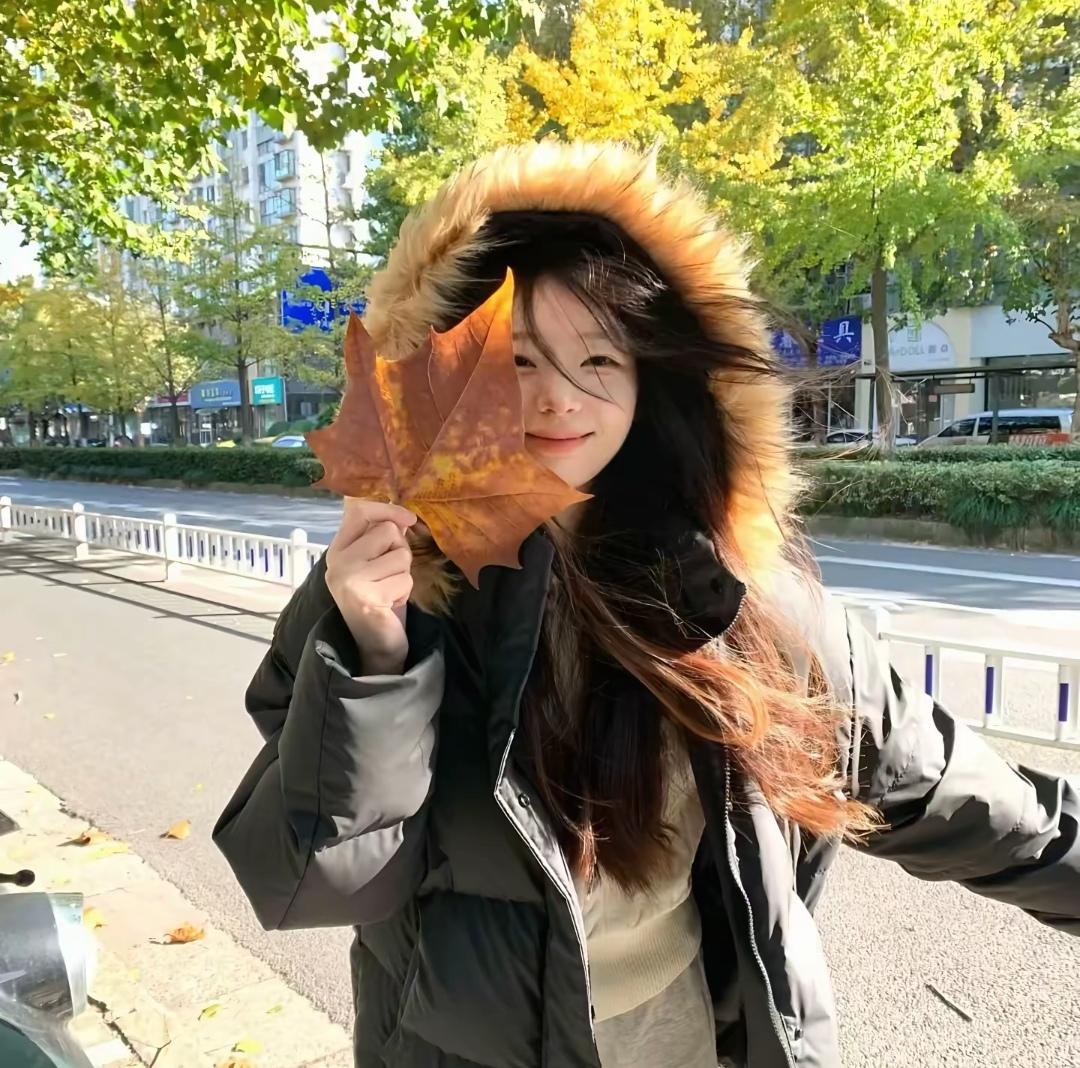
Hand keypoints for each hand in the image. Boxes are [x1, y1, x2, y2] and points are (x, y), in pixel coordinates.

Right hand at [325, 499, 416, 674]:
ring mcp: (349, 580)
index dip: (388, 509)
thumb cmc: (379, 599)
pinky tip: (390, 604)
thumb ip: (383, 539)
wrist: (374, 644)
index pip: (359, 511)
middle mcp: (337, 562)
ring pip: (401, 555)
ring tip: (388, 591)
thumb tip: (402, 516)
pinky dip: (405, 593)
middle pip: (388, 531)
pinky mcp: (366, 598)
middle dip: (400, 551)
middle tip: (389, 575)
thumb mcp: (377, 563)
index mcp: (338, 549)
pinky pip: (405, 580)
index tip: (409, 519)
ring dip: (404, 574)